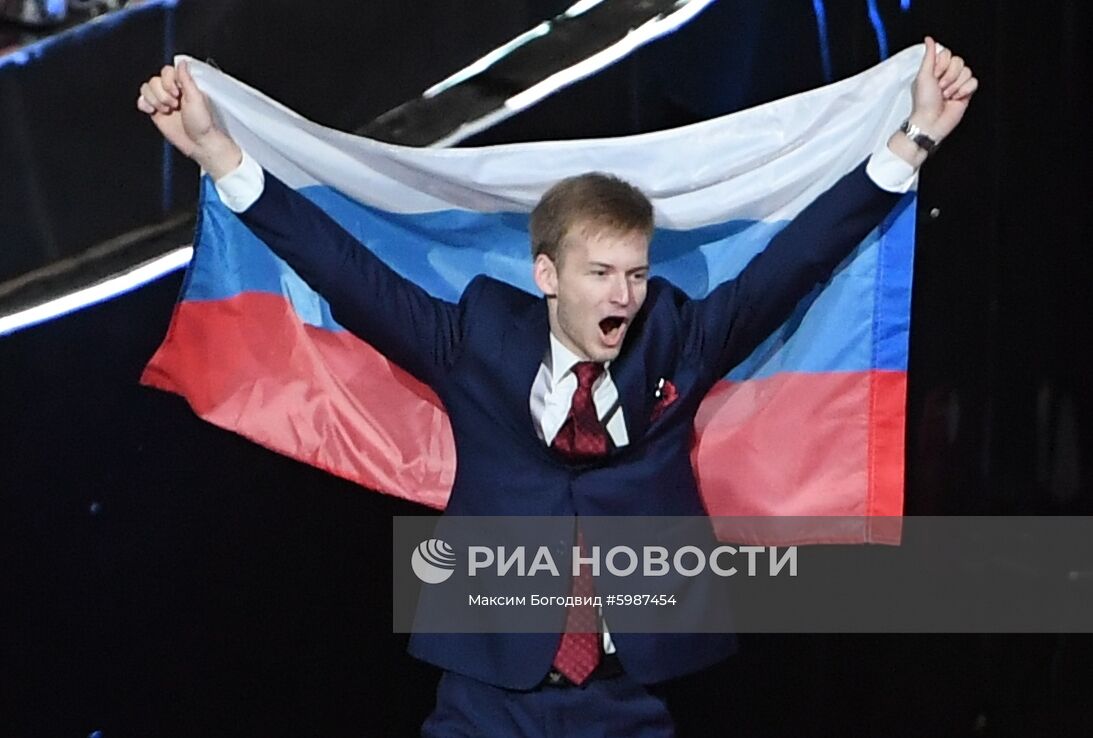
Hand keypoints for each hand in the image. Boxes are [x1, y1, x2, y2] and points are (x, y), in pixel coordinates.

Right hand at [137, 62, 241, 178]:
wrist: (198, 144)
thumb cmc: (203, 124)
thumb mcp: (197, 98)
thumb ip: (187, 79)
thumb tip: (182, 62)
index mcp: (185, 85)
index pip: (167, 71)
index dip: (168, 81)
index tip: (176, 93)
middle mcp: (173, 91)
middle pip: (154, 80)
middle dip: (162, 94)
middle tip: (174, 105)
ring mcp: (163, 101)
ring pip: (146, 89)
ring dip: (154, 100)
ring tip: (167, 110)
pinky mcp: (156, 111)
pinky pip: (142, 100)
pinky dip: (144, 104)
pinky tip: (153, 111)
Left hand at [909, 37, 978, 141]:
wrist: (931, 121)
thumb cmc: (924, 102)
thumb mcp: (923, 75)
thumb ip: (929, 56)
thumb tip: (929, 39)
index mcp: (935, 69)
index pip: (947, 54)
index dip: (942, 65)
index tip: (934, 76)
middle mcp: (946, 75)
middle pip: (959, 61)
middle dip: (949, 76)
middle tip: (940, 88)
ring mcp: (957, 84)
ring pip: (967, 71)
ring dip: (955, 85)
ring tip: (946, 95)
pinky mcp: (966, 92)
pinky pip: (974, 82)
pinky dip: (965, 90)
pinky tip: (956, 98)